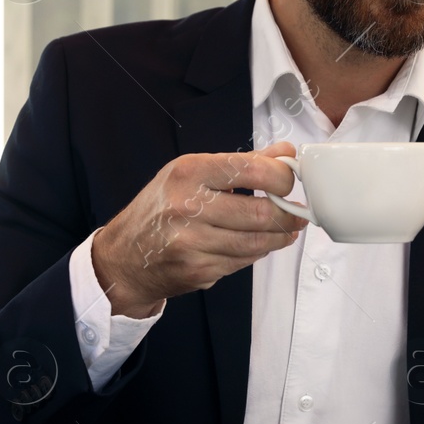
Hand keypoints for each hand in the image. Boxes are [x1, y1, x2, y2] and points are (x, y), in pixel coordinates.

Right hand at [91, 141, 308, 317]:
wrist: (124, 256)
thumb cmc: (161, 208)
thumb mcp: (192, 173)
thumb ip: (242, 163)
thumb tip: (285, 153)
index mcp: (188, 172)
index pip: (252, 170)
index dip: (282, 177)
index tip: (289, 181)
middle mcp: (187, 206)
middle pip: (260, 213)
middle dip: (289, 214)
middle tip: (298, 212)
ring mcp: (192, 242)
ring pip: (256, 242)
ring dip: (279, 237)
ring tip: (287, 229)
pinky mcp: (198, 270)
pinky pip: (243, 261)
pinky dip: (257, 252)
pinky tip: (258, 244)